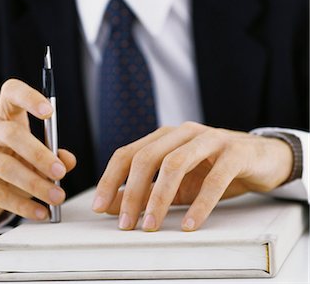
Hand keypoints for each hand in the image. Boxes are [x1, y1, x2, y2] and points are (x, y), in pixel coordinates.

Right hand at [0, 79, 75, 223]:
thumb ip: (53, 157)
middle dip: (39, 154)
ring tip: (56, 198)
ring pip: (4, 166)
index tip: (49, 112)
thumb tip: (68, 160)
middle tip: (60, 173)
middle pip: (10, 133)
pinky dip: (22, 204)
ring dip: (35, 184)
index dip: (29, 97)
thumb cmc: (10, 166)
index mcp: (3, 117)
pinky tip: (39, 212)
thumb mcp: (34, 160)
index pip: (11, 93)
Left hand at [92, 122, 292, 231]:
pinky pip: (214, 178)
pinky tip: (188, 224)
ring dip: (159, 198)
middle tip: (125, 224)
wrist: (261, 158)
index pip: (127, 154)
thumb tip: (112, 206)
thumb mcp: (176, 183)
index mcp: (163, 137)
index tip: (99, 207)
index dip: (110, 180)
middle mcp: (182, 133)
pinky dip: (199, 204)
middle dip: (132, 193)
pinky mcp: (234, 152)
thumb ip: (147, 191)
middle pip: (146, 158)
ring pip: (175, 164)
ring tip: (150, 226)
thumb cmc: (213, 169)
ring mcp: (209, 139)